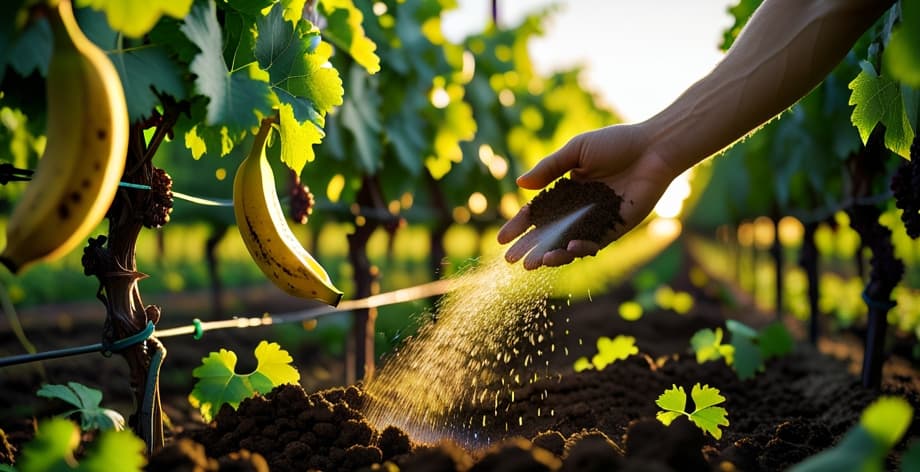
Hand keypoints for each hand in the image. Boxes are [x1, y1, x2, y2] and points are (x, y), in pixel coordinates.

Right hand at [497, 123, 676, 269]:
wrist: (653, 148)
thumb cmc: (616, 143)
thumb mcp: (576, 151)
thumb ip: (549, 169)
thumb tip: (519, 184)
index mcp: (566, 190)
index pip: (537, 213)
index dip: (519, 226)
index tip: (502, 239)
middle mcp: (579, 209)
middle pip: (549, 233)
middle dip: (530, 247)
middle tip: (511, 260)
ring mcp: (597, 220)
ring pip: (569, 244)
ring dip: (552, 255)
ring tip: (535, 263)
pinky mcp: (616, 227)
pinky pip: (595, 242)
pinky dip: (581, 248)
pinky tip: (568, 248)